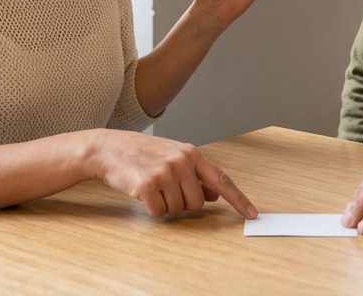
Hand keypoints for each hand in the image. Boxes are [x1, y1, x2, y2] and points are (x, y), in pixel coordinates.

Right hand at [88, 130, 257, 219]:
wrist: (109, 148)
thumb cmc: (142, 153)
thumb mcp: (173, 156)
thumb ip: (195, 174)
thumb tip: (214, 194)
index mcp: (191, 154)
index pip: (222, 180)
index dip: (239, 199)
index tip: (252, 214)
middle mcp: (181, 162)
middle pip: (197, 203)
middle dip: (183, 203)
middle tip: (165, 189)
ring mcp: (164, 173)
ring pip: (178, 210)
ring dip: (165, 205)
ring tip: (152, 187)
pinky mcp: (147, 186)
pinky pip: (158, 212)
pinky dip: (151, 209)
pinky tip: (142, 193)